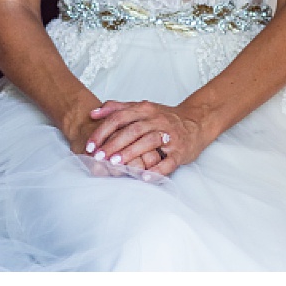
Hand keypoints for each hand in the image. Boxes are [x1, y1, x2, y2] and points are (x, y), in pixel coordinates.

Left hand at [85, 99, 202, 177]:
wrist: (196, 122)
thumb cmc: (163, 117)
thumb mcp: (141, 108)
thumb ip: (117, 108)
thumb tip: (93, 113)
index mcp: (144, 109)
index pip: (119, 117)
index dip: (103, 130)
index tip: (90, 144)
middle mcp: (157, 120)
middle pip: (132, 130)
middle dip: (113, 144)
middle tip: (98, 157)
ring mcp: (170, 136)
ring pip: (148, 142)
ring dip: (130, 153)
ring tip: (115, 164)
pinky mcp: (180, 151)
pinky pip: (168, 162)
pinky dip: (156, 170)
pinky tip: (143, 177)